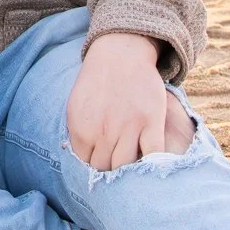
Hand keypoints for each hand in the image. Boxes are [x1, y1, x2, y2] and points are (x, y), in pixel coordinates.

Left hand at [66, 33, 168, 170]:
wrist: (120, 53)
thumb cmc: (97, 83)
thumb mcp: (76, 108)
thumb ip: (78, 136)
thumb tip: (80, 162)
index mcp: (81, 129)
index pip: (85, 167)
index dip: (93, 172)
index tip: (102, 173)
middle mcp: (103, 131)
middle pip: (105, 170)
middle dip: (110, 175)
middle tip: (119, 175)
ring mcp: (128, 127)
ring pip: (127, 168)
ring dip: (130, 173)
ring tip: (133, 173)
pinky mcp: (150, 121)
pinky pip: (153, 155)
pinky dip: (153, 165)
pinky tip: (152, 167)